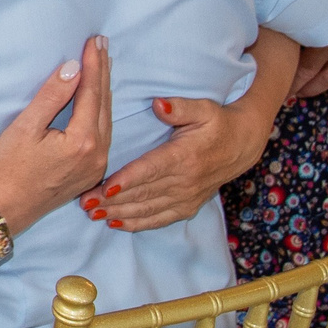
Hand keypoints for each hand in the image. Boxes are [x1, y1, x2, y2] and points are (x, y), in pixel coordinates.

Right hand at [0, 37, 110, 230]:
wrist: (7, 208)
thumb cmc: (10, 168)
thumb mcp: (25, 127)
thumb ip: (51, 97)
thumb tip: (73, 68)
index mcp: (83, 141)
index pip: (91, 92)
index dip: (92, 65)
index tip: (93, 41)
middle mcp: (98, 153)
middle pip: (104, 103)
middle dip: (103, 72)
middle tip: (103, 44)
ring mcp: (97, 165)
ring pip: (106, 119)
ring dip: (104, 90)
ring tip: (103, 65)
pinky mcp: (92, 172)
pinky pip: (103, 133)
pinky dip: (101, 110)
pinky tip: (98, 100)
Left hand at [88, 87, 272, 230]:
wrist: (242, 145)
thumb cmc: (217, 122)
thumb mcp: (203, 109)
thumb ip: (180, 107)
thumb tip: (158, 104)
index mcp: (184, 157)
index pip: (150, 170)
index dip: (126, 180)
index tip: (103, 187)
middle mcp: (185, 181)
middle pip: (143, 193)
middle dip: (112, 200)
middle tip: (84, 202)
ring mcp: (187, 197)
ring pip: (147, 209)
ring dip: (119, 213)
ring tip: (92, 214)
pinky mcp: (188, 206)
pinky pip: (160, 219)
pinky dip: (137, 224)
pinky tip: (116, 224)